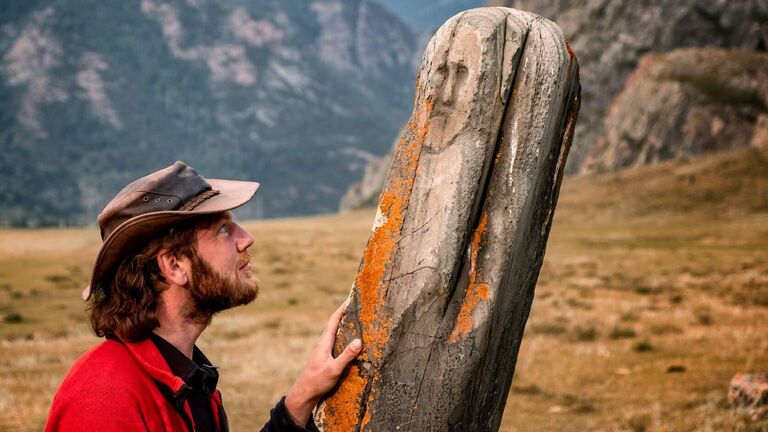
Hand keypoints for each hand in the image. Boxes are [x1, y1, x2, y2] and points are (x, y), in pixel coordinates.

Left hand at [284, 298, 362, 425]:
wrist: (304, 393)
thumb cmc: (318, 381)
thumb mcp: (334, 369)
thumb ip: (346, 355)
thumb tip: (359, 340)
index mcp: (324, 342)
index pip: (334, 320)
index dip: (342, 308)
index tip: (350, 298)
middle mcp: (323, 343)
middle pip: (334, 323)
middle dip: (344, 313)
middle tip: (356, 305)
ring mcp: (323, 349)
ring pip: (334, 332)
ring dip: (343, 324)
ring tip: (355, 319)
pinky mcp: (324, 356)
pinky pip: (335, 340)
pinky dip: (343, 335)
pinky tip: (349, 340)